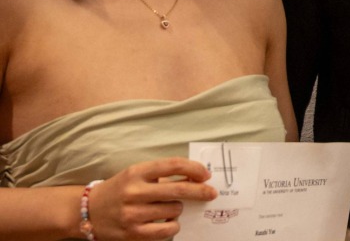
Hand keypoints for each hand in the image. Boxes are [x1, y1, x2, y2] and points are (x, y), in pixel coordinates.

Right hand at [87, 157, 216, 239]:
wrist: (88, 211)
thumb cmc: (120, 190)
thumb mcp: (136, 175)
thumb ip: (162, 175)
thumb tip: (196, 178)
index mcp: (137, 172)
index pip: (173, 165)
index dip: (194, 169)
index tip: (206, 174)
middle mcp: (134, 191)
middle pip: (179, 190)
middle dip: (201, 191)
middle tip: (211, 193)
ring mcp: (133, 214)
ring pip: (174, 210)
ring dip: (178, 209)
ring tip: (168, 208)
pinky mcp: (133, 233)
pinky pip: (166, 230)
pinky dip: (172, 225)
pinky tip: (167, 222)